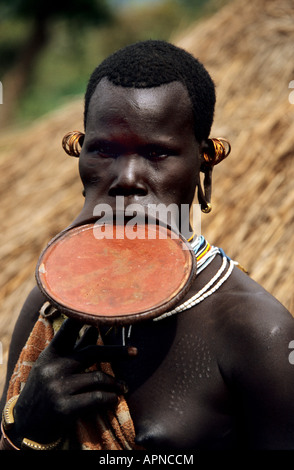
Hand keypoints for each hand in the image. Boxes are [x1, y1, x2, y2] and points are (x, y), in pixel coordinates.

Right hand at [11, 318, 134, 444]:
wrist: (25, 425)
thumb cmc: (43, 390)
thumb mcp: (52, 366)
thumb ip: (74, 348)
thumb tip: (94, 327)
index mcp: (50, 354)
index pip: (68, 329)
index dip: (85, 318)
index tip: (105, 311)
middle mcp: (53, 368)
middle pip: (92, 352)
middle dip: (117, 351)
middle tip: (135, 352)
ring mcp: (58, 388)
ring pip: (98, 377)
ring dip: (115, 383)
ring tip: (123, 387)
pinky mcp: (64, 408)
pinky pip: (97, 398)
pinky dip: (110, 398)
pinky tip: (114, 399)